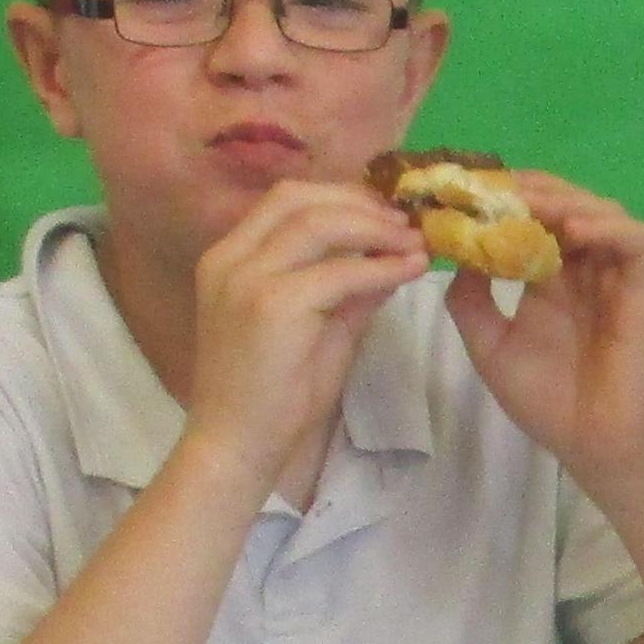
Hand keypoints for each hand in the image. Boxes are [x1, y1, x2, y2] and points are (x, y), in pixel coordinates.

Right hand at [180, 180, 425, 497]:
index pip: (286, 200)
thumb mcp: (316, 329)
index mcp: (229, 258)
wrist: (236, 449)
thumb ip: (347, 290)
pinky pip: (338, 272)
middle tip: (407, 222)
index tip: (386, 211)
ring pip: (319, 223)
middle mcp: (230, 258)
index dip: (341, 195)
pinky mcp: (271, 305)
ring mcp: (246, 278)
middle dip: (360, 202)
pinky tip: (409, 271)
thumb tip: (389, 258)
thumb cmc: (271, 398)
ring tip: (414, 242)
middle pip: (300, 198)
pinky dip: (380, 266)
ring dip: (375, 227)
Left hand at [444, 175, 643, 486]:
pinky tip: (573, 233)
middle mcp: (584, 268)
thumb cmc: (549, 404)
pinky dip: (608, 227)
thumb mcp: (489, 347)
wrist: (596, 446)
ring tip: (527, 204)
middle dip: (529, 189)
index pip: (531, 219)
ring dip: (565, 200)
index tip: (463, 192)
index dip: (502, 200)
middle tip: (491, 187)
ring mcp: (616, 276)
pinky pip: (638, 241)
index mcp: (550, 279)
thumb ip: (470, 301)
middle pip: (565, 202)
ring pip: (602, 210)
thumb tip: (456, 252)